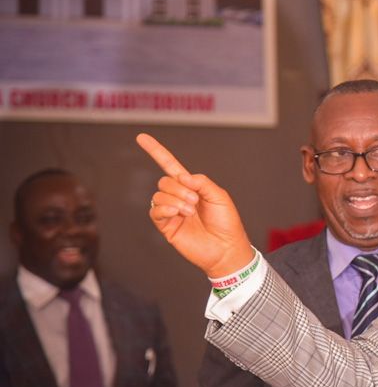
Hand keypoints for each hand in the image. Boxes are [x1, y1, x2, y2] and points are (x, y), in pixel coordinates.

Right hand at [136, 133, 254, 277]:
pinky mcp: (166, 225)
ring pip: (159, 194)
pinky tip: (177, 213)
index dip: (156, 151)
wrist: (225, 249)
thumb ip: (201, 182)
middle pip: (165, 180)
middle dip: (179, 188)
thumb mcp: (220, 196)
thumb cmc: (227, 223)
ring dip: (175, 199)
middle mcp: (179, 197)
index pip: (171, 166)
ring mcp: (171, 211)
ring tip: (190, 211)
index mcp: (192, 187)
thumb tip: (182, 176)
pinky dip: (165, 208)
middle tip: (194, 201)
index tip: (141, 137)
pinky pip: (155, 210)